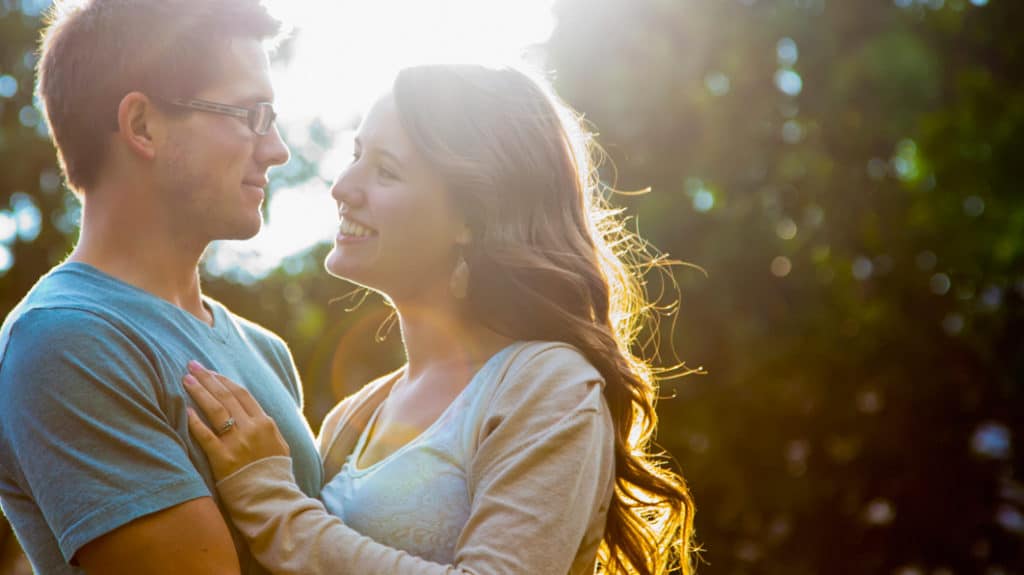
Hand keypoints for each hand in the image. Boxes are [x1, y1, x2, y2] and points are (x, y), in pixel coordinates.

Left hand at [183, 361, 289, 480]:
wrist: (272, 499)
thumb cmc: (275, 474)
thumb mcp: (280, 445)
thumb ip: (267, 428)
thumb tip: (257, 415)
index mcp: (265, 423)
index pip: (242, 394)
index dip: (224, 380)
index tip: (210, 371)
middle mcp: (251, 428)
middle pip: (226, 396)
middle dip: (208, 379)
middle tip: (192, 365)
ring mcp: (237, 443)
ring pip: (216, 410)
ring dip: (200, 392)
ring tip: (186, 379)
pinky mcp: (223, 459)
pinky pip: (206, 436)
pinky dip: (195, 422)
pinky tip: (186, 410)